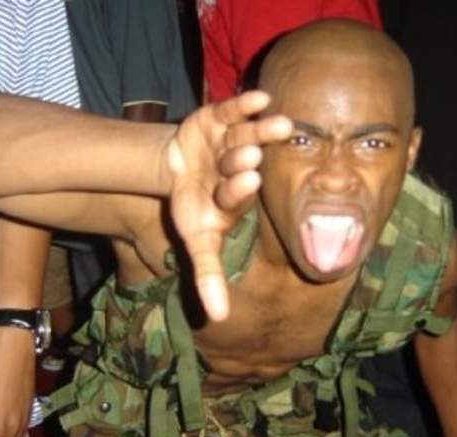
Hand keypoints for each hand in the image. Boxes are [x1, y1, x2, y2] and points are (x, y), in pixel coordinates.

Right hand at [166, 91, 291, 320]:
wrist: (178, 169)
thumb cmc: (191, 208)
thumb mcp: (197, 242)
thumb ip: (207, 275)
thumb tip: (219, 319)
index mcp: (237, 197)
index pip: (238, 194)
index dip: (240, 189)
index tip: (247, 182)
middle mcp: (241, 168)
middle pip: (244, 162)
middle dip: (246, 158)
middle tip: (251, 156)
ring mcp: (233, 142)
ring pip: (246, 135)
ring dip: (259, 130)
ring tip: (278, 122)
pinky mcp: (221, 118)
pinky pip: (235, 109)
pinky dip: (245, 103)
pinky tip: (261, 96)